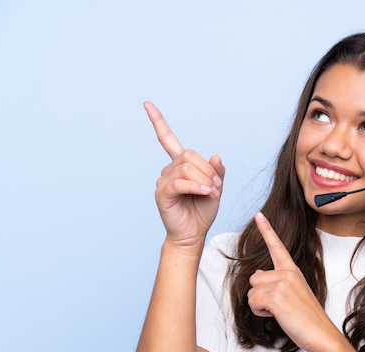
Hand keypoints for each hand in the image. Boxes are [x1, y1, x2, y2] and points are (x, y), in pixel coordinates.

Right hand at [145, 102, 225, 250]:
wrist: (194, 234)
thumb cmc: (202, 211)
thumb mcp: (216, 187)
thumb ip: (216, 171)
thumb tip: (215, 156)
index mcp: (180, 166)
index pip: (167, 139)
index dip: (158, 121)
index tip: (147, 104)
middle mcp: (169, 170)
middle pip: (189, 155)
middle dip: (207, 170)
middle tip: (216, 186)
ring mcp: (163, 181)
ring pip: (186, 168)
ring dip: (204, 180)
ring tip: (212, 193)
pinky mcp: (162, 193)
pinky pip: (180, 182)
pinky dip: (196, 186)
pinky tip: (206, 193)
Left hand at [248, 212, 336, 351]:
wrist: (320, 333)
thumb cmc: (307, 318)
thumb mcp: (294, 293)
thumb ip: (277, 281)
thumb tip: (258, 274)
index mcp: (293, 271)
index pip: (277, 246)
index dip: (266, 230)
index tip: (258, 215)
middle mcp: (287, 273)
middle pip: (254, 277)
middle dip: (260, 294)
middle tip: (279, 305)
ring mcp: (282, 283)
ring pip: (252, 290)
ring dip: (260, 304)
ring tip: (280, 311)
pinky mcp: (275, 296)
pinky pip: (253, 302)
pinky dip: (260, 312)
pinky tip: (276, 315)